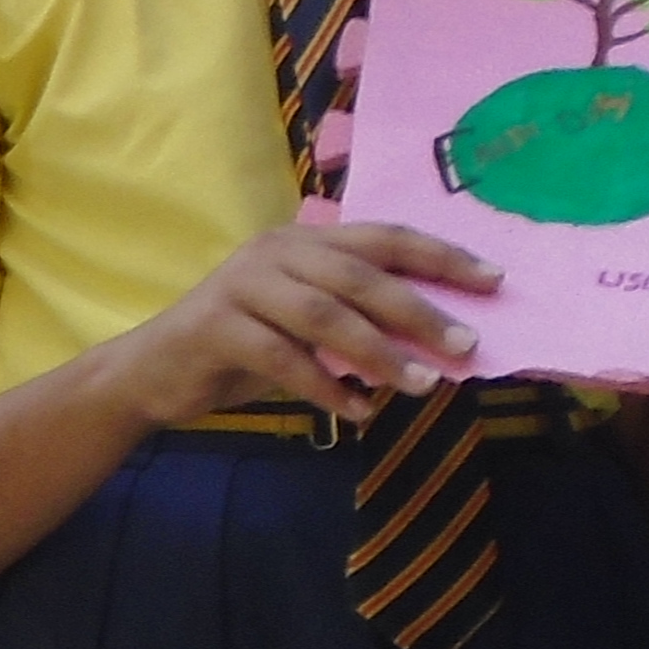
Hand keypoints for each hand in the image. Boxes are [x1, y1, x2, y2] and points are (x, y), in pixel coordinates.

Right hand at [117, 218, 497, 427]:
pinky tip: (358, 411)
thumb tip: (442, 341)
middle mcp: (273, 252)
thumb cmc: (243, 347)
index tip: (494, 281)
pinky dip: (326, 387)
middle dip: (419, 310)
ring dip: (380, 353)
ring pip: (324, 316)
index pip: (384, 238)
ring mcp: (241, 286)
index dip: (440, 257)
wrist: (154, 372)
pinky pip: (283, 359)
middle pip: (359, 276)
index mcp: (303, 241)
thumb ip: (357, 318)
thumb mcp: (305, 323)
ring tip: (422, 384)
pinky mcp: (215, 327)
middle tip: (467, 344)